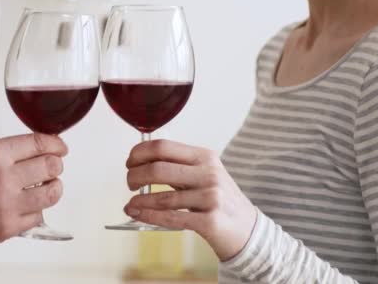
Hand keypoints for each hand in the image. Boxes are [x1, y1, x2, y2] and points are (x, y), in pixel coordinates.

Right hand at [0, 133, 67, 252]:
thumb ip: (5, 152)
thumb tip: (36, 151)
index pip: (39, 143)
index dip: (56, 144)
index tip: (61, 148)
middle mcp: (3, 177)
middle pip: (51, 166)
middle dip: (56, 165)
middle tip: (54, 167)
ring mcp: (7, 204)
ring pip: (52, 192)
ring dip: (54, 187)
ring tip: (47, 186)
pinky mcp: (7, 228)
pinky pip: (38, 216)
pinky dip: (36, 210)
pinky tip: (26, 205)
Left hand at [124, 140, 256, 260]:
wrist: (247, 230)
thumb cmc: (219, 201)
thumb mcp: (204, 174)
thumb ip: (177, 167)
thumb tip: (140, 163)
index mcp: (204, 157)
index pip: (163, 147)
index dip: (139, 154)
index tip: (130, 163)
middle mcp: (209, 174)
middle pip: (158, 169)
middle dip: (134, 176)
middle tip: (129, 184)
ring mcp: (211, 197)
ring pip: (163, 197)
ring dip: (139, 201)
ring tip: (130, 205)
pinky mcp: (210, 221)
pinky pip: (171, 217)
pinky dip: (149, 216)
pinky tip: (138, 214)